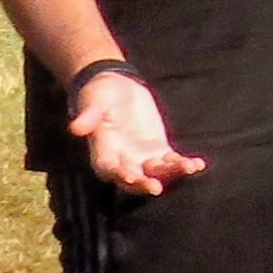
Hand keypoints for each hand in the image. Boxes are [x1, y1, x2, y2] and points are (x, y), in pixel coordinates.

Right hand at [69, 72, 203, 198]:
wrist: (117, 85)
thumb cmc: (100, 93)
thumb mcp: (93, 100)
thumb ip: (88, 115)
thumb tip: (75, 128)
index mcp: (103, 151)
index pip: (109, 169)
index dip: (119, 175)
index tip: (130, 177)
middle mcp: (122, 161)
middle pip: (133, 180)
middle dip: (144, 184)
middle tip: (156, 187)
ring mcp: (142, 158)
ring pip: (156, 173)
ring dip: (171, 173)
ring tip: (187, 168)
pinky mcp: (158, 150)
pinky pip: (172, 162)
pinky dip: (183, 164)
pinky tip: (197, 164)